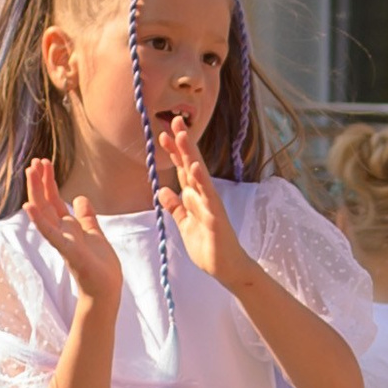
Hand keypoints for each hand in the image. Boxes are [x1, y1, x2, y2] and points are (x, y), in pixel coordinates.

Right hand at [25, 160, 122, 311]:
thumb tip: (80, 198)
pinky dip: (39, 221)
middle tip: (34, 161)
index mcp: (69, 227)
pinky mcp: (68, 252)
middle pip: (46, 202)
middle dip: (40, 182)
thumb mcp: (95, 234)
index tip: (43, 162)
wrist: (106, 290)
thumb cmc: (100, 266)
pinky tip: (29, 207)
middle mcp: (62, 232)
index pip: (54, 200)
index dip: (49, 182)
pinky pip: (51, 234)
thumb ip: (86, 217)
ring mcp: (62, 241)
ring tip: (29, 173)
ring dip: (36, 193)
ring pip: (45, 213)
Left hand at [155, 117, 243, 285]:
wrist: (226, 267)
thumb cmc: (208, 246)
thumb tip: (163, 190)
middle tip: (174, 120)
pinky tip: (195, 167)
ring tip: (182, 135)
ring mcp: (210, 204)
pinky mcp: (215, 216)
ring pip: (199, 174)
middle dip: (182, 143)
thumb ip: (175, 207)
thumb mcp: (185, 224)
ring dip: (191, 154)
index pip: (182, 169)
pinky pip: (208, 196)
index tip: (162, 134)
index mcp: (195, 197)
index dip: (173, 152)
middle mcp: (203, 195)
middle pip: (191, 164)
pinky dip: (201, 181)